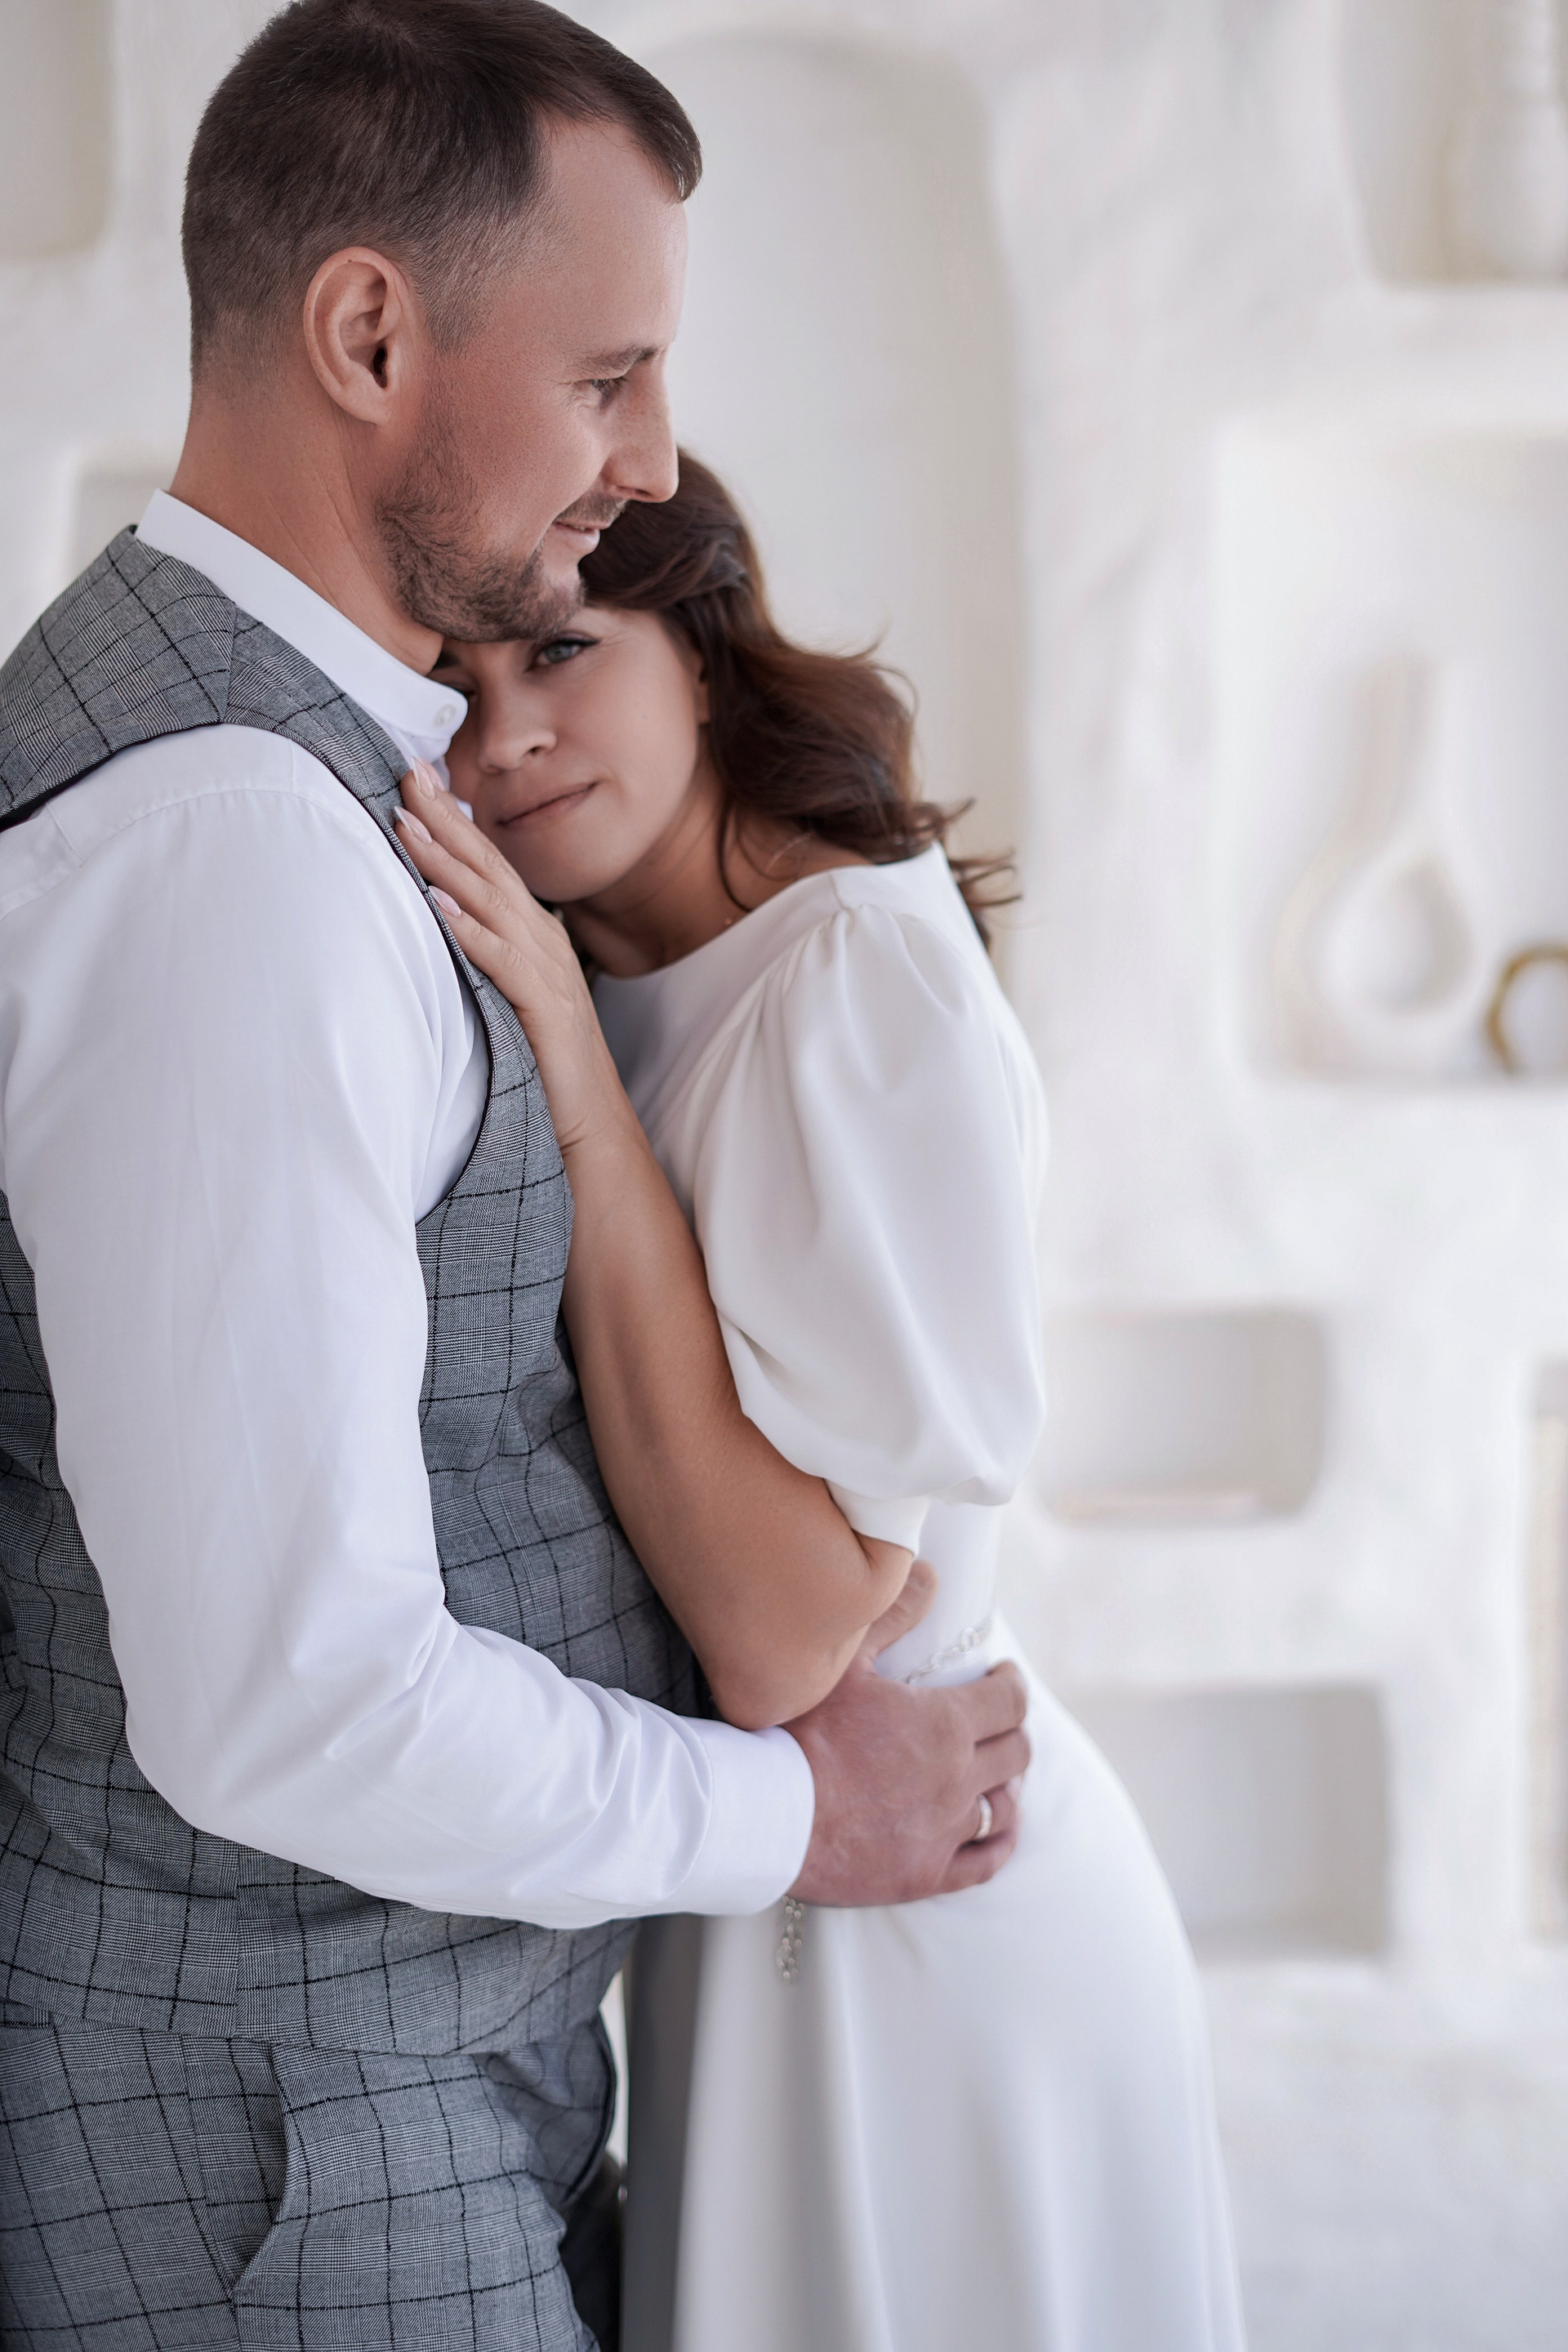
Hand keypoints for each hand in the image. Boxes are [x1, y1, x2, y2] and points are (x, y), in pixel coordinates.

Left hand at [394, 765, 627, 1153]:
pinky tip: (436, 903)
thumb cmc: (543, 1067)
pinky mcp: (544, 1009)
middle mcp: (543, 943)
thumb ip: (482, 957)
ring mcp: (548, 974)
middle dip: (447, 818)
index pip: (490, 866)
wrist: (591, 1128)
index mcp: (534, 937)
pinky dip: (467, 929)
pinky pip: (501, 960)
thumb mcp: (508, 998)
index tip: (415, 779)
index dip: (454, 821)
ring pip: (492, 903)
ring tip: (407, 823)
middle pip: (490, 868)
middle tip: (406, 772)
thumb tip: (432, 921)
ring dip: (446, 861)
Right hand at [785, 1562, 1029, 1904]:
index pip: (1008, 1701)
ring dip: (1005, 1782)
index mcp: (944, 1724)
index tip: (1001, 1675)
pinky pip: (985, 1861)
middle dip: (1012, 1729)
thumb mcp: (844, 1661)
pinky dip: (1000, 1840)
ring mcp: (943, 1831)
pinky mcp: (923, 1873)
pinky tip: (1000, 1828)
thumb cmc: (798, 1732)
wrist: (764, 1816)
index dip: (1011, 1684)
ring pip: (1003, 1805)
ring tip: (994, 1770)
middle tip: (996, 1720)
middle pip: (1015, 1752)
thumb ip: (892, 1614)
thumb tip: (929, 1576)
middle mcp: (956, 1779)